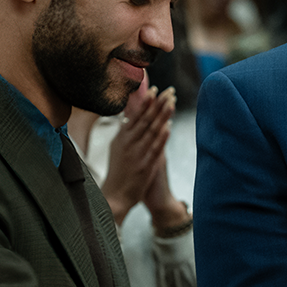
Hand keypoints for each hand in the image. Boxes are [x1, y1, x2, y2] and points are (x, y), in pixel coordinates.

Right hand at [101, 74, 174, 224]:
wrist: (114, 197)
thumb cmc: (117, 173)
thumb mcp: (117, 149)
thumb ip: (125, 133)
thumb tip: (130, 117)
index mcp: (121, 138)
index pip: (135, 115)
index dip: (146, 102)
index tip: (156, 90)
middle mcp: (128, 144)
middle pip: (145, 119)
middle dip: (158, 104)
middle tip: (169, 91)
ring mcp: (136, 154)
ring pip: (151, 131)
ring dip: (162, 115)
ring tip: (172, 103)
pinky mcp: (144, 166)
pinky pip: (154, 148)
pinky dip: (162, 137)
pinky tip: (169, 127)